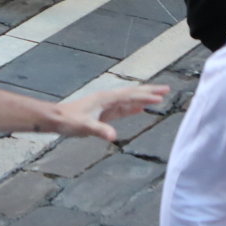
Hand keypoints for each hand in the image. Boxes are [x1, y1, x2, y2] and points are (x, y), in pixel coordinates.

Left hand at [43, 83, 168, 139]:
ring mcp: (107, 105)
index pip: (131, 95)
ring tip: (160, 97)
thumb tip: (113, 136)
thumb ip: (100, 130)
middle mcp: (108, 99)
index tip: (161, 97)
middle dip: (150, 91)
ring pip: (130, 99)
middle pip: (133, 93)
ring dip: (145, 98)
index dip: (146, 96)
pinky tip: (141, 108)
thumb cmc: (70, 121)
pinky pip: (123, 108)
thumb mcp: (85, 127)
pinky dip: (134, 107)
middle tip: (168, 89)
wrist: (57, 119)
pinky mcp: (105, 112)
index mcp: (106, 98)